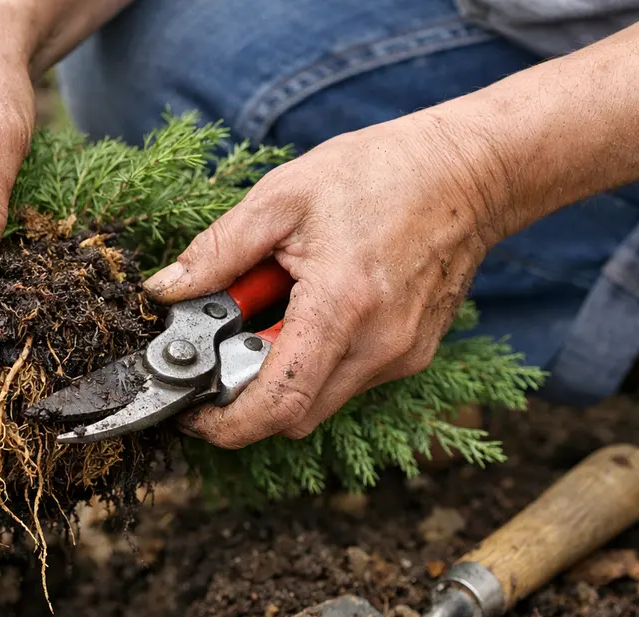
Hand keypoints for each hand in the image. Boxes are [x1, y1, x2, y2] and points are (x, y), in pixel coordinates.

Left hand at [143, 112, 503, 447]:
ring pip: (320, 402)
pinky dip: (316, 361)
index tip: (192, 415)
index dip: (226, 425)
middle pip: (293, 416)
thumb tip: (166, 291)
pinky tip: (314, 309)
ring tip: (277, 310)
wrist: (472, 169)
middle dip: (246, 395)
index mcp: (341, 306)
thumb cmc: (381, 172)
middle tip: (224, 346)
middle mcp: (379, 346)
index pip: (277, 403)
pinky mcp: (413, 355)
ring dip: (282, 374)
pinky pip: (348, 380)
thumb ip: (218, 250)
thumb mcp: (283, 197)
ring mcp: (402, 356)